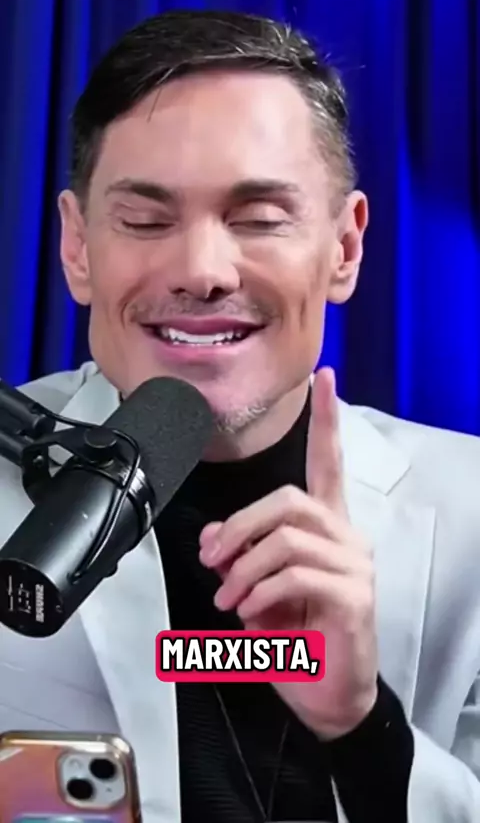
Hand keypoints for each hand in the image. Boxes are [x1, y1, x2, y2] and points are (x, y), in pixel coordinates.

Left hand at [199, 368, 377, 738]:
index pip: (329, 461)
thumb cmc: (296, 636)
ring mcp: (355, 565)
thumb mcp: (259, 587)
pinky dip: (259, 592)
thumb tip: (215, 538)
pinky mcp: (354, 597)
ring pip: (287, 536)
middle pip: (288, 499)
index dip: (326, 420)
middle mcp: (347, 537)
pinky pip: (295, 574)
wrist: (327, 693)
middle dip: (239, 525)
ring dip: (244, 566)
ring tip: (228, 597)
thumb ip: (244, 553)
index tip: (324, 378)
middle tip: (213, 557)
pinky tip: (249, 614)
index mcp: (327, 526)